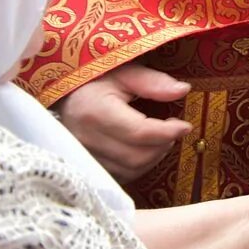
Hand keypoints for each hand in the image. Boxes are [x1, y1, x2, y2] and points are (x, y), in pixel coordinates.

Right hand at [53, 64, 193, 182]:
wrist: (64, 97)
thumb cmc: (96, 81)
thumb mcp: (124, 72)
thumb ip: (154, 82)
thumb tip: (183, 90)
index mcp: (95, 112)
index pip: (139, 132)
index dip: (168, 132)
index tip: (185, 126)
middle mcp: (86, 139)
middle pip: (137, 156)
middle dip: (163, 145)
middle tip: (173, 131)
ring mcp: (84, 156)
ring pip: (130, 170)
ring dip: (153, 157)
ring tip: (160, 138)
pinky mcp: (85, 166)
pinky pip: (119, 177)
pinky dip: (139, 167)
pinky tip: (144, 150)